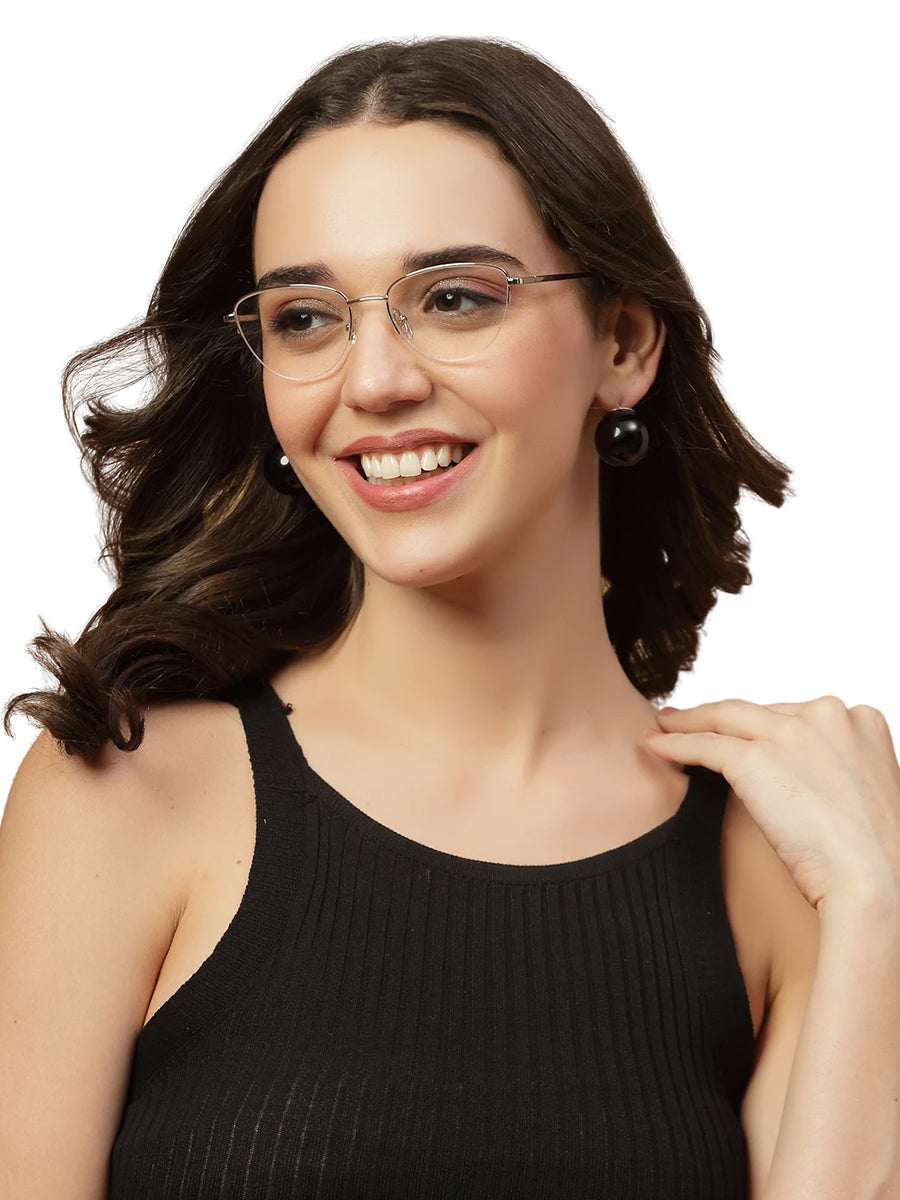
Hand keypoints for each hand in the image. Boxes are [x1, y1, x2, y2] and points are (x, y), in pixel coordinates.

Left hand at [644, 697, 899, 911]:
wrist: (877, 887)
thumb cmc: (874, 859)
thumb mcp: (862, 794)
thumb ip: (834, 770)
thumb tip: (798, 775)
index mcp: (861, 720)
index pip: (794, 714)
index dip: (761, 725)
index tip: (738, 730)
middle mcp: (827, 715)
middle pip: (757, 711)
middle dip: (720, 716)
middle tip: (686, 719)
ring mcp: (790, 734)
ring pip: (724, 718)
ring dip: (687, 720)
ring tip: (663, 724)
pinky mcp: (756, 760)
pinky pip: (704, 746)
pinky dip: (674, 744)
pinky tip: (654, 744)